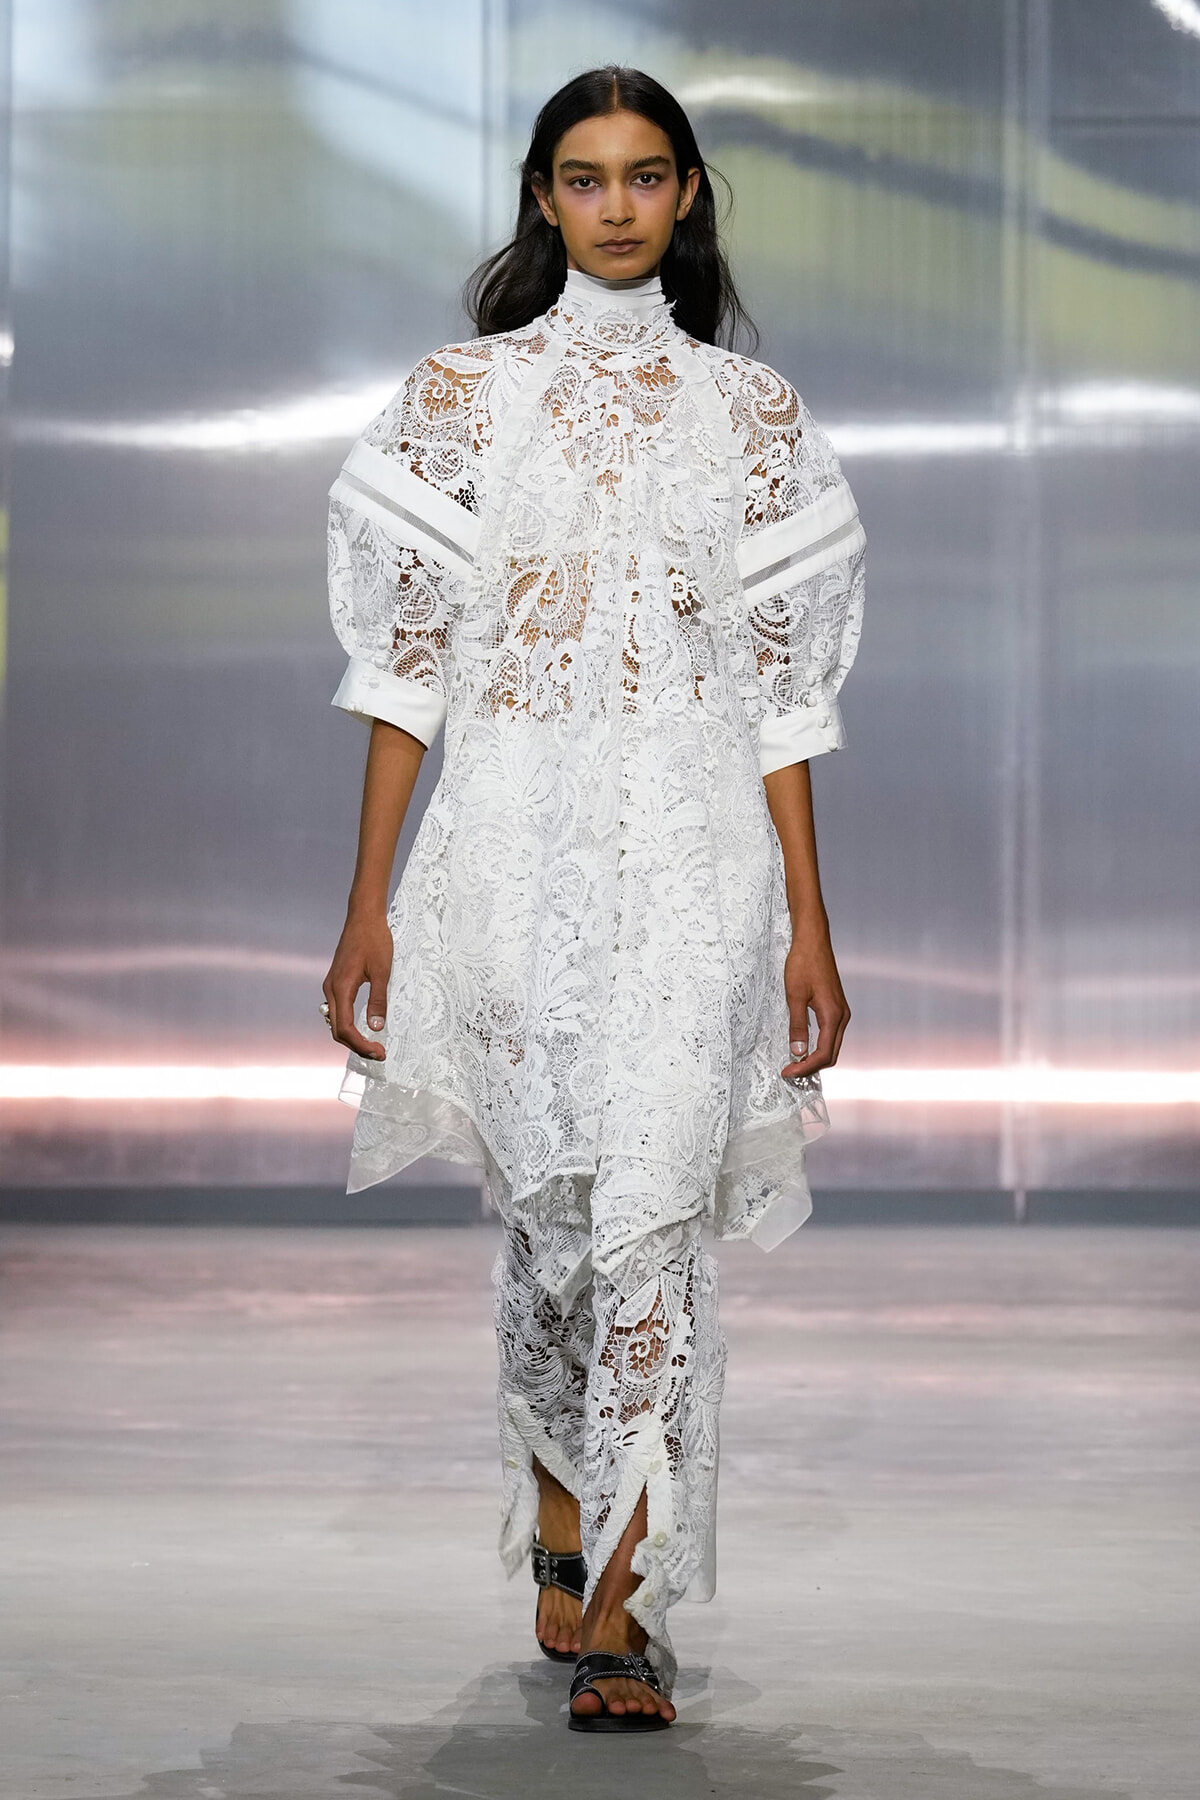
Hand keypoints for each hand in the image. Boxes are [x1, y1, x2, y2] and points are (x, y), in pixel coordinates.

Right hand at [322, 908, 393, 1061]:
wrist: (364, 917)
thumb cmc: (374, 940)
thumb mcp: (382, 971)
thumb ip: (378, 1000)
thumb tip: (376, 1028)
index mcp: (340, 988)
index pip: (345, 1028)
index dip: (361, 1045)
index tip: (379, 1052)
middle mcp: (331, 989)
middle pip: (337, 1030)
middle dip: (357, 1045)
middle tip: (379, 1053)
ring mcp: (331, 986)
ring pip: (335, 1021)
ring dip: (351, 1037)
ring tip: (373, 1044)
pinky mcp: (336, 982)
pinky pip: (338, 1011)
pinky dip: (348, 1025)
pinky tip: (363, 1028)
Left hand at [780, 921, 849, 1079]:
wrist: (813, 940)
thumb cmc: (803, 964)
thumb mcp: (794, 996)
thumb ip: (797, 1026)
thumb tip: (797, 1053)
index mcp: (833, 1015)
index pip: (823, 1054)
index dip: (805, 1067)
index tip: (788, 1072)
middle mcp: (842, 1016)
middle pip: (831, 1054)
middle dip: (811, 1067)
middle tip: (790, 1072)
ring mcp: (841, 1011)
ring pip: (832, 1045)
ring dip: (816, 1058)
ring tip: (795, 1063)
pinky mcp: (836, 1007)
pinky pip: (831, 1034)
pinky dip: (819, 1046)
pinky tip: (804, 1047)